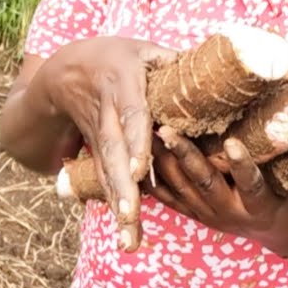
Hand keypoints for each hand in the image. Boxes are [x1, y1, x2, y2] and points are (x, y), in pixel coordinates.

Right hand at [31, 37, 176, 251]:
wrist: (65, 69)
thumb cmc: (115, 56)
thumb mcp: (143, 49)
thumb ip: (177, 63)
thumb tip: (222, 73)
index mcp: (122, 82)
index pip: (132, 114)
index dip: (136, 141)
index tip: (140, 171)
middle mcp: (107, 112)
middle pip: (112, 151)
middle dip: (121, 186)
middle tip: (130, 216)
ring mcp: (99, 134)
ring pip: (107, 172)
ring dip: (117, 205)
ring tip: (128, 238)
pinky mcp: (97, 152)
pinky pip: (105, 181)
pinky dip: (115, 208)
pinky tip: (126, 236)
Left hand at [145, 127, 287, 257]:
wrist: (283, 233)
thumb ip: (276, 155)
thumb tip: (277, 108)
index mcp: (260, 206)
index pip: (252, 184)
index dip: (242, 165)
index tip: (234, 142)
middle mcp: (231, 214)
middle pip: (205, 182)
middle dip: (184, 155)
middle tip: (167, 128)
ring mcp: (209, 216)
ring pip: (180, 188)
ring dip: (163, 161)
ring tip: (148, 132)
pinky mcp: (194, 215)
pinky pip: (168, 197)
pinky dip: (153, 177)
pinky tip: (137, 155)